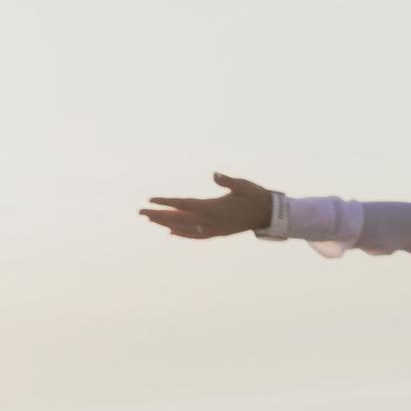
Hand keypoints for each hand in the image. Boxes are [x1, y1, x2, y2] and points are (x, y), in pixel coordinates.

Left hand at [140, 173, 273, 239]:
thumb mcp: (242, 185)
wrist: (270, 214)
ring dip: (167, 224)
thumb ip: (227, 181)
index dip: (166, 203)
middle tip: (140, 212)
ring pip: (185, 228)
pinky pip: (196, 236)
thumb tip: (215, 175)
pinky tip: (171, 232)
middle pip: (179, 219)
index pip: (184, 205)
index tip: (150, 200)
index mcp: (214, 208)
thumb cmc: (256, 195)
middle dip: (159, 215)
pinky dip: (182, 234)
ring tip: (150, 220)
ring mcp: (214, 229)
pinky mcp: (219, 233)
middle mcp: (211, 221)